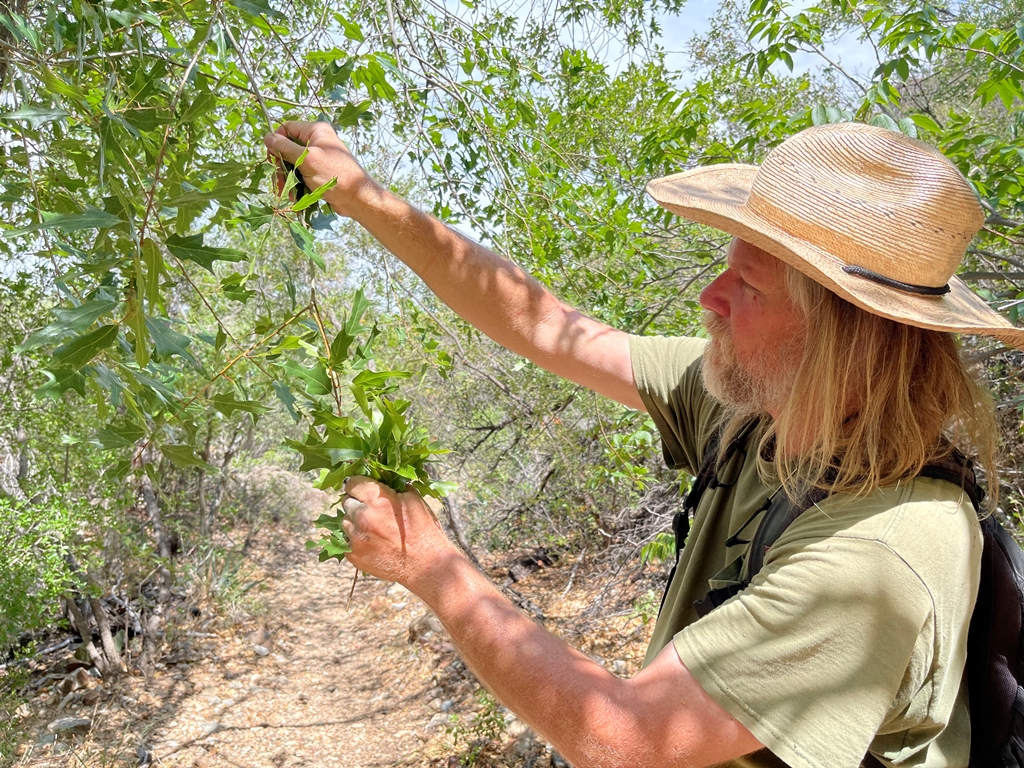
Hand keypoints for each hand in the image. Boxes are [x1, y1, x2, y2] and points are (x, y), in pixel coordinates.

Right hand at [262, 121, 380, 216]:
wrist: (356, 199)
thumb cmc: (334, 176)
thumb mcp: (307, 159)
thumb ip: (286, 148)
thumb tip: (267, 137)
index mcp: (316, 131)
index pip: (287, 128)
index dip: (277, 141)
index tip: (272, 158)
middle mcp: (317, 141)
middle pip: (287, 148)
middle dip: (281, 165)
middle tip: (279, 181)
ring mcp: (317, 157)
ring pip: (292, 164)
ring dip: (287, 178)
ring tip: (287, 192)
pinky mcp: (318, 172)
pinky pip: (300, 174)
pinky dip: (296, 184)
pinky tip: (295, 196)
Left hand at [341, 476, 459, 588]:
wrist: (426, 564)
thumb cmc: (423, 530)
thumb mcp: (414, 500)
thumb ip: (394, 487)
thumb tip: (383, 478)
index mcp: (376, 499)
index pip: (352, 483)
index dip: (358, 484)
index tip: (362, 488)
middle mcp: (362, 516)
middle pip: (346, 501)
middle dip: (357, 503)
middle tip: (371, 510)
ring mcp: (356, 537)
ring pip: (345, 521)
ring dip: (355, 522)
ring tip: (373, 528)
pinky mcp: (354, 555)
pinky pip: (347, 541)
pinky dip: (356, 539)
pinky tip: (373, 542)